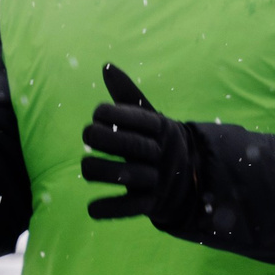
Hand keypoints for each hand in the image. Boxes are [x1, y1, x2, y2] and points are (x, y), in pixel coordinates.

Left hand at [81, 64, 200, 232]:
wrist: (189, 179)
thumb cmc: (157, 142)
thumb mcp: (149, 118)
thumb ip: (127, 95)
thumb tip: (106, 66)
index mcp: (162, 129)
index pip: (139, 118)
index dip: (114, 114)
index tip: (98, 113)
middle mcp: (162, 154)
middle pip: (132, 145)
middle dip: (103, 138)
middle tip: (87, 135)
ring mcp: (158, 179)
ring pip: (127, 175)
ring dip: (100, 170)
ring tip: (86, 166)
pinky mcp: (152, 203)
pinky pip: (130, 207)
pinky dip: (109, 209)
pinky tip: (91, 208)